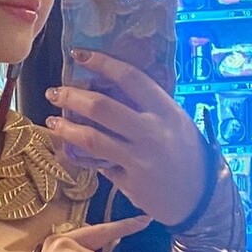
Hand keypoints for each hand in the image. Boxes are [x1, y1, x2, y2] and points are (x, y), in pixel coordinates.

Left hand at [46, 50, 208, 225]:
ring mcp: (140, 158)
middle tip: (54, 92)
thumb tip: (107, 89)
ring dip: (67, 128)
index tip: (80, 55)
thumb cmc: (185, 152)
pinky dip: (80, 155)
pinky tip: (68, 149)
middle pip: (102, 107)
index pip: (130, 77)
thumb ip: (147, 107)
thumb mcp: (175, 121)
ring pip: (93, 138)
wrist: (200, 197)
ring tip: (52, 122)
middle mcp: (152, 131)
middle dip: (72, 96)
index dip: (102, 63)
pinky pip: (98, 164)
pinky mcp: (130, 182)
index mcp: (165, 109)